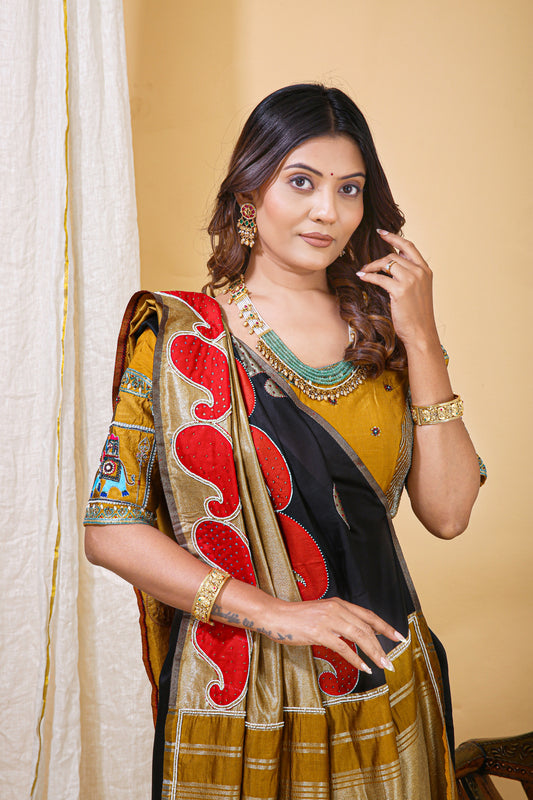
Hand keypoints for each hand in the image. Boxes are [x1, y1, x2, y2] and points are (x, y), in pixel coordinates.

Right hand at [266, 596, 404, 673]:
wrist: (276, 615)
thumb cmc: (298, 617)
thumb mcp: (323, 613)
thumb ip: (340, 619)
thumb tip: (358, 633)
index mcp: (339, 603)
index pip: (368, 615)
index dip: (385, 626)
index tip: (399, 637)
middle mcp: (336, 608)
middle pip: (366, 627)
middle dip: (382, 645)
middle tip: (391, 661)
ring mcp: (328, 620)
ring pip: (359, 636)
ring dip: (373, 653)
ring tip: (382, 665)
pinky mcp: (319, 632)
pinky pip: (343, 647)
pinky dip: (356, 659)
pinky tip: (363, 668)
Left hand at [356, 229, 438, 347]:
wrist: (421, 331)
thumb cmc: (417, 314)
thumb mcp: (418, 290)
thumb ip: (410, 275)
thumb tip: (392, 263)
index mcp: (425, 270)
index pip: (408, 246)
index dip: (394, 237)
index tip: (381, 232)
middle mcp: (420, 272)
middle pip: (393, 255)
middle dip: (378, 260)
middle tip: (367, 266)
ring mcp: (411, 280)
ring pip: (386, 263)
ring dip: (372, 267)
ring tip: (364, 272)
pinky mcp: (400, 290)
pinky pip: (380, 277)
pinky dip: (369, 276)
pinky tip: (362, 277)